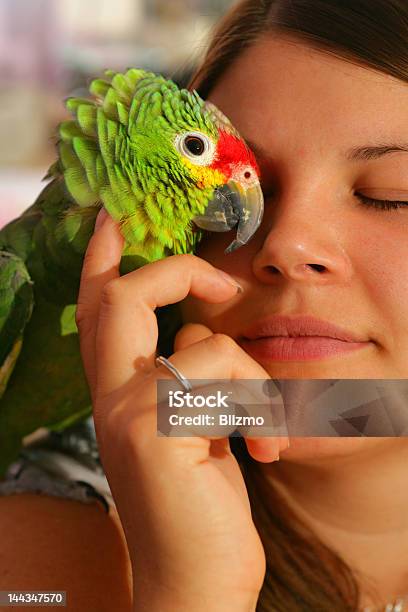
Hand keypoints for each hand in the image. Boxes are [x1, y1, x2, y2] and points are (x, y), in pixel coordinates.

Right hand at [76, 208, 288, 610]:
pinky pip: (228, 379)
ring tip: (264, 431)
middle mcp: (111, 398)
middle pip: (124, 299)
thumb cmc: (197, 503)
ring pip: (209, 345)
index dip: (102, 261)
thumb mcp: (188, 432)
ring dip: (256, 385)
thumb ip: (184, 378)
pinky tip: (263, 452)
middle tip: (223, 282)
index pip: (98, 313)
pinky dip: (262, 411)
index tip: (112, 219)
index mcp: (117, 394)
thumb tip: (203, 336)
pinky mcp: (158, 433)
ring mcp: (129, 414)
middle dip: (177, 273)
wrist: (193, 581)